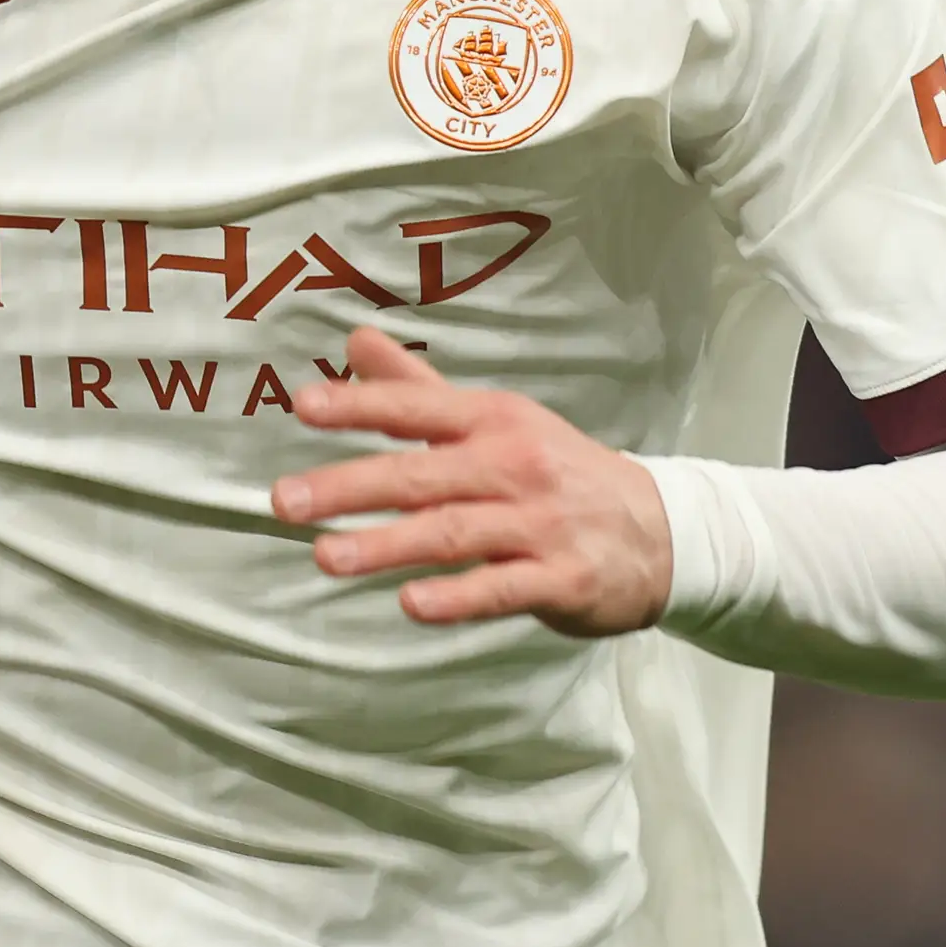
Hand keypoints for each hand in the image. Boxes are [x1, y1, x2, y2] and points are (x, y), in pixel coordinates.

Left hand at [275, 329, 673, 636]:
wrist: (659, 530)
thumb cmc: (558, 472)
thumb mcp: (498, 421)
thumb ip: (417, 392)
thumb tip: (353, 342)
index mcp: (496, 422)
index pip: (420, 408)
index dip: (362, 406)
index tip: (304, 406)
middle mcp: (517, 465)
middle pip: (424, 474)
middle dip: (352, 485)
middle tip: (286, 500)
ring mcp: (541, 524)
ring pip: (455, 532)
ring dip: (389, 545)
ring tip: (327, 557)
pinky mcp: (563, 578)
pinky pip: (503, 588)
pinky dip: (458, 597)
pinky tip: (412, 603)